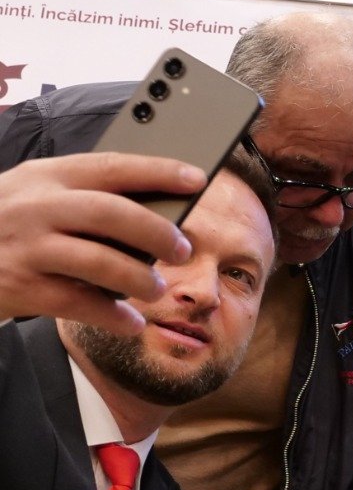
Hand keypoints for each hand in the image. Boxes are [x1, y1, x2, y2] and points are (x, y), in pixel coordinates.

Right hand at [0, 152, 199, 332]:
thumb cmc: (7, 225)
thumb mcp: (36, 196)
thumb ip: (84, 198)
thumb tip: (158, 212)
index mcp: (46, 176)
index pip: (111, 166)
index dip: (158, 170)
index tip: (197, 178)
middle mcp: (36, 206)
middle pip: (112, 213)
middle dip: (157, 232)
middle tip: (184, 250)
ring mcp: (27, 246)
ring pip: (99, 261)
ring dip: (138, 278)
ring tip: (156, 289)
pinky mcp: (20, 286)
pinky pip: (78, 303)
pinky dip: (112, 316)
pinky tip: (131, 323)